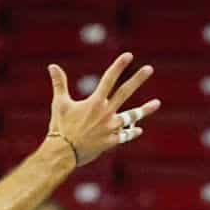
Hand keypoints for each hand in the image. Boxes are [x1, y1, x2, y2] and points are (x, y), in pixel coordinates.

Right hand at [47, 52, 160, 166]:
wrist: (63, 153)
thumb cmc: (60, 127)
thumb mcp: (59, 103)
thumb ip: (59, 84)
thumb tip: (52, 66)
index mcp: (95, 102)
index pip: (109, 79)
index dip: (119, 66)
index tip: (129, 56)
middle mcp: (106, 113)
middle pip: (125, 92)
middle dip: (138, 79)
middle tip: (149, 69)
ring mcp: (111, 128)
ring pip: (132, 116)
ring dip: (145, 110)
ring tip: (157, 103)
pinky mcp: (111, 142)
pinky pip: (125, 136)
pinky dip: (132, 132)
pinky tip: (139, 129)